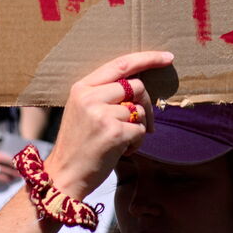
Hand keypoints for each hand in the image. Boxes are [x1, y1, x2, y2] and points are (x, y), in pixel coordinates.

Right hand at [0, 150, 20, 188]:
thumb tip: (16, 165)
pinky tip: (9, 181)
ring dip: (11, 174)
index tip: (22, 163)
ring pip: (2, 170)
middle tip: (22, 171)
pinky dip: (4, 179)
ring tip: (18, 176)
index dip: (14, 159)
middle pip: (4, 162)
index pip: (5, 155)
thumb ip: (1, 162)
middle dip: (14, 167)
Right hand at [43, 51, 172, 199]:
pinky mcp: (113, 132)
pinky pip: (140, 130)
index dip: (147, 58)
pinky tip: (123, 150)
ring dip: (139, 128)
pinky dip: (137, 142)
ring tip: (123, 141)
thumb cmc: (78, 144)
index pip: (120, 64)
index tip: (167, 57)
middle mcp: (90, 96)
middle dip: (147, 104)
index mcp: (82, 87)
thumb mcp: (83, 110)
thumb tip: (140, 86)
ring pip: (140, 110)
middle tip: (144, 123)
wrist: (64, 175)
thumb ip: (105, 94)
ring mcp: (101, 114)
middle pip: (136, 86)